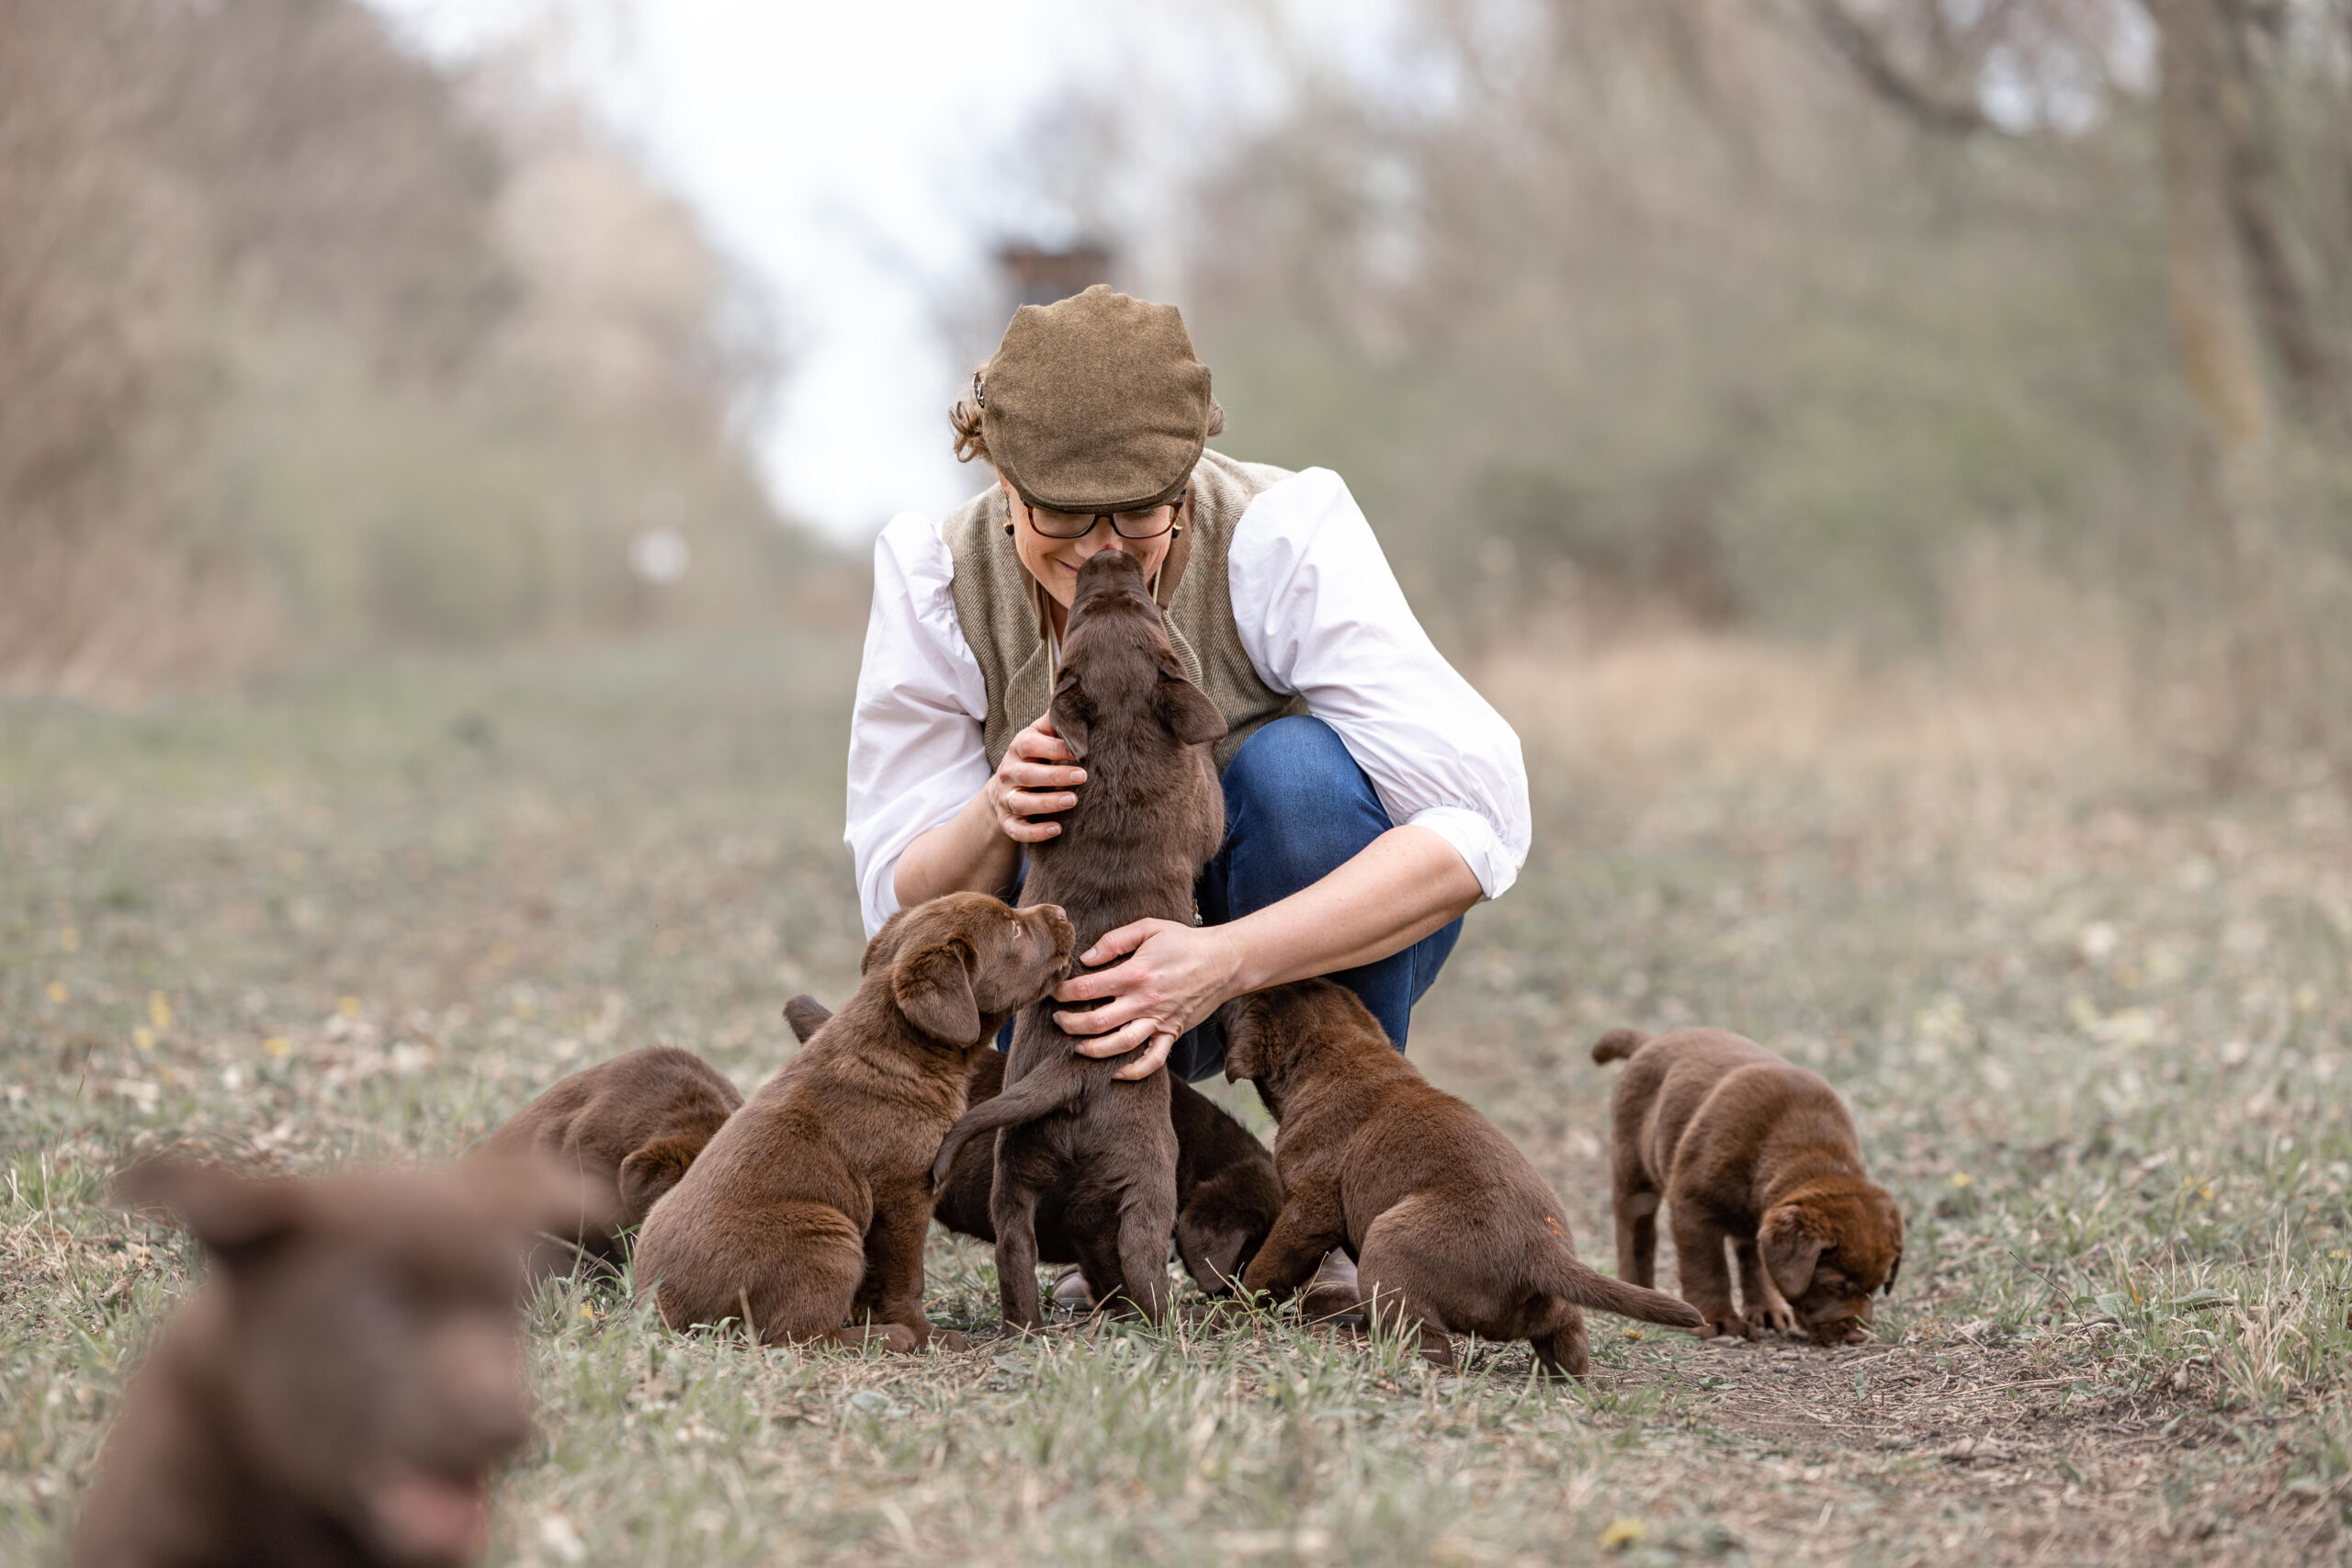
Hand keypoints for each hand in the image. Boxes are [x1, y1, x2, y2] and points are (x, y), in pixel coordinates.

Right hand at [987, 716, 1085, 845]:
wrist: (1006, 787)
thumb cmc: (1035, 756)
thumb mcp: (1041, 735)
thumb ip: (1056, 721)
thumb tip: (1078, 699)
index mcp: (1019, 748)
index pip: (1031, 744)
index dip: (1054, 747)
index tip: (1079, 751)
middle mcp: (1009, 772)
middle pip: (1028, 775)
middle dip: (1055, 776)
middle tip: (1083, 776)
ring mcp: (1006, 798)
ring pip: (1022, 802)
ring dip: (1047, 803)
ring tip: (1073, 801)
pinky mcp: (1007, 821)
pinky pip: (1017, 830)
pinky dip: (1035, 832)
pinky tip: (1057, 829)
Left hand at [1053, 920, 1244, 1081]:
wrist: (1224, 961)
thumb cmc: (1184, 941)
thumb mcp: (1148, 927)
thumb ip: (1115, 940)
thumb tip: (1087, 958)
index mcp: (1135, 973)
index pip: (1088, 988)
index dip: (1064, 993)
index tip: (1054, 992)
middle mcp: (1144, 1001)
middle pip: (1097, 1022)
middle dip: (1070, 1024)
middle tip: (1058, 1020)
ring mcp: (1159, 1020)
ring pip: (1120, 1044)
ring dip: (1093, 1049)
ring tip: (1076, 1046)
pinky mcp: (1172, 1032)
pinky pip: (1153, 1059)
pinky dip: (1135, 1071)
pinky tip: (1117, 1072)